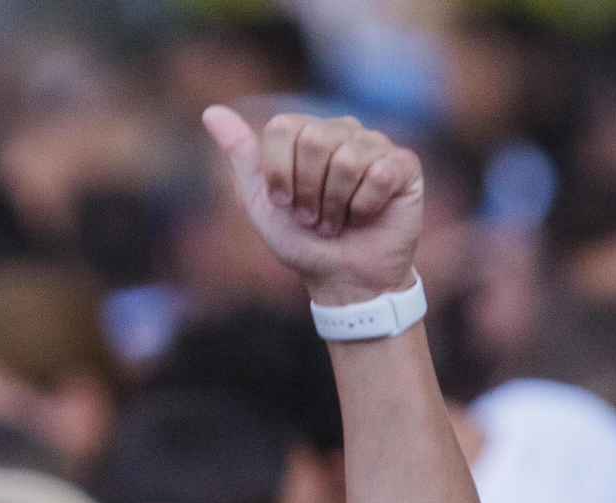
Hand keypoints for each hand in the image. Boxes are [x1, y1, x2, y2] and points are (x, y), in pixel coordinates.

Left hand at [203, 106, 421, 305]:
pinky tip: (367, 216)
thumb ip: (241, 155)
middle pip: (315, 139)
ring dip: (335, 205)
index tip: (285, 203)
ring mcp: (376, 145)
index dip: (280, 174)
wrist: (341, 278)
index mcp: (307, 133)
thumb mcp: (261, 201)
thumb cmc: (301, 240)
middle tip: (313, 217)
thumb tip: (211, 111)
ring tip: (337, 221)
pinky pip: (379, 173)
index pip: (284, 127)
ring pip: (348, 159)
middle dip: (307, 192)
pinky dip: (364, 207)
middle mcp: (342, 130)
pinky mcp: (404, 165)